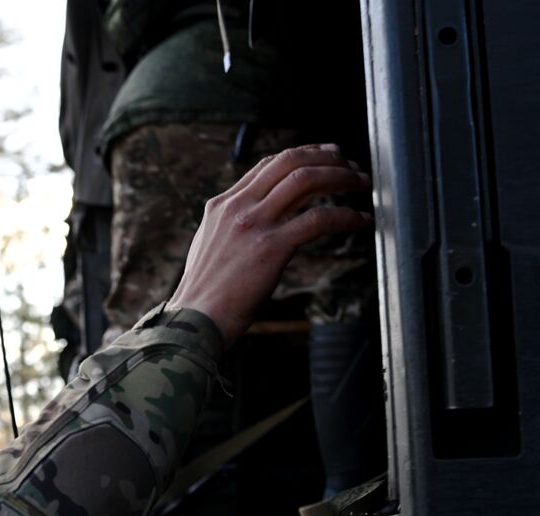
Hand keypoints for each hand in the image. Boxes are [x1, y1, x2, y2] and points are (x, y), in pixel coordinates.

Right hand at [169, 144, 372, 347]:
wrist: (195, 320)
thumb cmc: (206, 293)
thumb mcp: (211, 245)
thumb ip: (232, 225)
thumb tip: (259, 217)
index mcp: (222, 205)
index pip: (268, 164)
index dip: (303, 155)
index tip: (326, 157)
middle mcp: (237, 207)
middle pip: (290, 162)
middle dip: (327, 157)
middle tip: (351, 166)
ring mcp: (253, 224)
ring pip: (306, 180)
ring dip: (341, 178)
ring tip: (362, 185)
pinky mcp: (271, 247)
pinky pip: (318, 219)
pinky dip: (345, 216)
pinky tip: (359, 220)